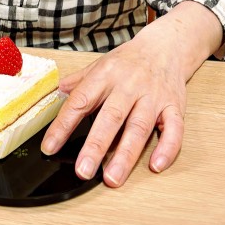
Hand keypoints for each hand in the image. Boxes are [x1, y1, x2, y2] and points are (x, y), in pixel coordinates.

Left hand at [41, 4, 221, 186]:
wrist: (166, 46)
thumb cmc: (129, 60)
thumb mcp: (99, 64)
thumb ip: (78, 82)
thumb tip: (55, 94)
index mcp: (105, 75)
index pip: (81, 101)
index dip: (63, 125)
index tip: (50, 147)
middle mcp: (129, 86)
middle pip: (111, 117)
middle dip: (96, 146)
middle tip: (83, 170)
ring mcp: (153, 96)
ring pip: (139, 127)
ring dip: (126, 155)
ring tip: (112, 178)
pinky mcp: (174, 105)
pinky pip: (174, 128)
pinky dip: (167, 148)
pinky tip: (156, 165)